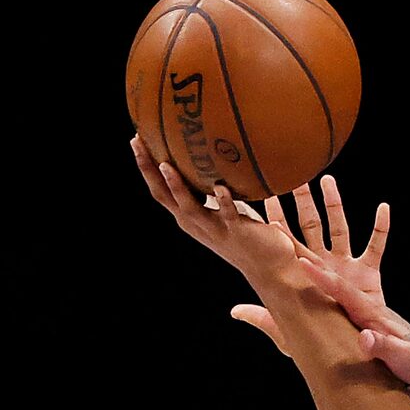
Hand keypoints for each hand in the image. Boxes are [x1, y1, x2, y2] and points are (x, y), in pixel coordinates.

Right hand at [130, 136, 301, 292]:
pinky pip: (229, 215)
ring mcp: (217, 229)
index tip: (136, 140)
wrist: (272, 269)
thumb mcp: (225, 209)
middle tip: (138, 143)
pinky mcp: (238, 232)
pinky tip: (219, 187)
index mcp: (192, 218)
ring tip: (166, 165)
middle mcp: (198, 225)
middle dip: (149, 171)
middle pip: (165, 197)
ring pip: (190, 208)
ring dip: (177, 187)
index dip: (146, 168)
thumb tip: (213, 157)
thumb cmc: (250, 236)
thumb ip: (214, 189)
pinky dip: (223, 201)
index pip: (161, 191)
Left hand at [230, 174, 409, 385]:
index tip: (263, 203)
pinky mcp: (371, 277)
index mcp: (306, 281)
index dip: (278, 226)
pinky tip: (383, 208)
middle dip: (302, 202)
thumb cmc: (330, 350)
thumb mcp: (294, 338)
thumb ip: (267, 322)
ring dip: (334, 205)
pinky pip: (376, 248)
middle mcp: (325, 269)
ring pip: (340, 229)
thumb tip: (235, 311)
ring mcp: (348, 270)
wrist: (363, 360)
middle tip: (290, 176)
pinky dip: (381, 228)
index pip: (289, 248)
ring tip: (327, 179)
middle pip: (312, 229)